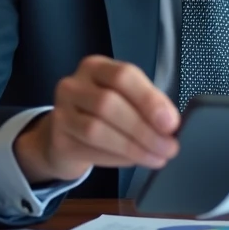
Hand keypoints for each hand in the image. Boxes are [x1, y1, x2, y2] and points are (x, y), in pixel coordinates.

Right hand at [14, 55, 179, 182]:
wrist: (64, 137)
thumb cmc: (104, 115)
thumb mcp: (125, 101)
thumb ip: (147, 107)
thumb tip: (170, 125)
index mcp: (96, 67)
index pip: (123, 76)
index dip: (149, 99)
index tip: (171, 123)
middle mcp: (74, 85)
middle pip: (108, 103)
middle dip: (144, 129)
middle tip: (168, 147)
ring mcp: (61, 111)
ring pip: (96, 129)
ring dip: (132, 147)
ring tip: (156, 157)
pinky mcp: (57, 139)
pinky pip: (89, 150)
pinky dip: (116, 158)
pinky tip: (133, 161)